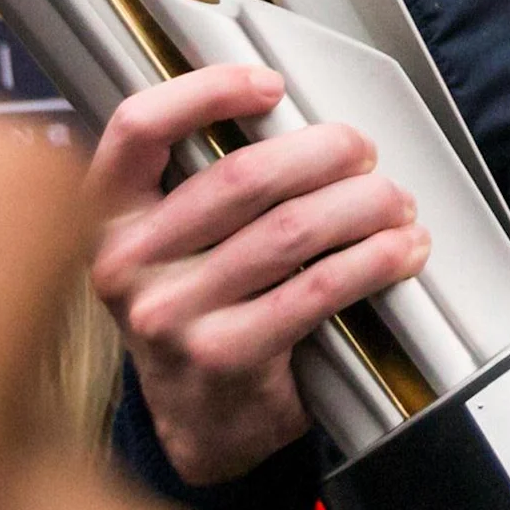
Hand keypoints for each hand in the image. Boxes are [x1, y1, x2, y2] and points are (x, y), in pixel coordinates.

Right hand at [87, 66, 429, 485]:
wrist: (199, 424)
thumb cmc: (199, 315)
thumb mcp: (173, 247)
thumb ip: (204, 186)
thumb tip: (294, 117)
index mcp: (109, 218)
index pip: (138, 128)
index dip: (207, 91)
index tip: (270, 85)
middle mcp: (129, 264)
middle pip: (241, 176)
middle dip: (324, 152)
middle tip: (364, 153)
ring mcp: (172, 314)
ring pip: (291, 229)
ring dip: (363, 206)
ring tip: (396, 204)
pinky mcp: (224, 355)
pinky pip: (317, 289)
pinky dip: (372, 260)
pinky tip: (400, 252)